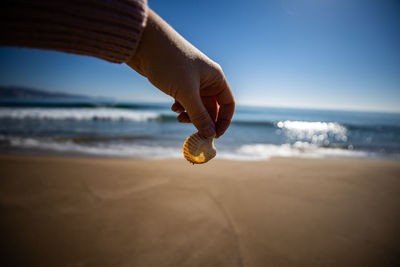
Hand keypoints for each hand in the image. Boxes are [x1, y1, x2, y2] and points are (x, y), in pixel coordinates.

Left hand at [127, 9, 234, 137]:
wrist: (144, 44)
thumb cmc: (169, 63)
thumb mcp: (186, 93)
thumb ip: (199, 115)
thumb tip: (210, 134)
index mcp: (216, 78)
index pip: (227, 105)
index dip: (223, 122)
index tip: (214, 136)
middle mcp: (206, 79)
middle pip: (211, 108)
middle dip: (202, 121)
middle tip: (192, 131)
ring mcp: (191, 81)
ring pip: (196, 106)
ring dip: (190, 115)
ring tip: (178, 117)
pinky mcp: (178, 82)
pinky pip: (185, 100)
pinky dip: (181, 107)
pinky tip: (173, 107)